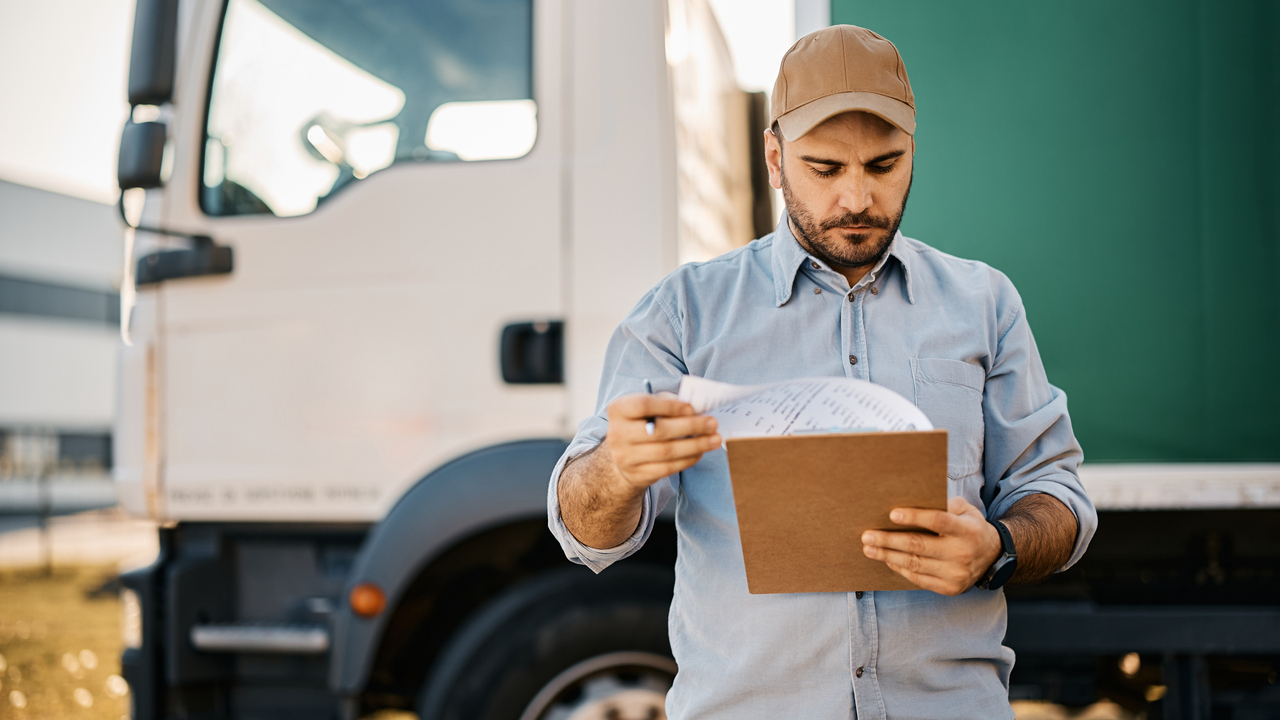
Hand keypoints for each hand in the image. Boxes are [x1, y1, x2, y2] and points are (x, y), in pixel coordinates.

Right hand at [602, 392, 720, 491]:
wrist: (623, 454)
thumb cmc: (642, 423)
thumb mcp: (649, 407)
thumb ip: (668, 403)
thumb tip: (697, 408)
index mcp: (619, 410)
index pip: (643, 405)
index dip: (669, 407)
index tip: (692, 408)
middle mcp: (617, 434)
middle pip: (658, 431)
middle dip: (690, 427)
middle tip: (713, 423)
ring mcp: (625, 457)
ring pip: (666, 452)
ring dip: (695, 445)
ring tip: (715, 439)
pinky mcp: (637, 475)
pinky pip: (668, 468)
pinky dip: (688, 459)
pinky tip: (701, 452)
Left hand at [861, 496, 1001, 595]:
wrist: (993, 557)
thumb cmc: (970, 527)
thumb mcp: (965, 511)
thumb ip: (944, 505)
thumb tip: (910, 500)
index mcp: (967, 530)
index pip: (938, 521)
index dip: (914, 517)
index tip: (892, 514)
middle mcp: (962, 553)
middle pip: (919, 546)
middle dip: (889, 540)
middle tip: (867, 535)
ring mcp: (956, 574)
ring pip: (915, 564)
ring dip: (888, 556)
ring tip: (869, 549)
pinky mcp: (949, 588)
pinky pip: (918, 579)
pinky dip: (900, 569)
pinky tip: (887, 560)